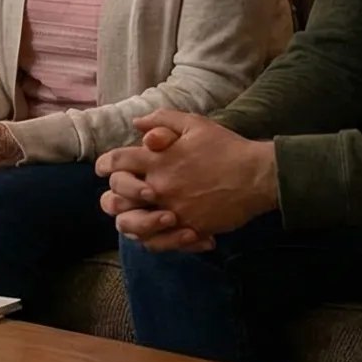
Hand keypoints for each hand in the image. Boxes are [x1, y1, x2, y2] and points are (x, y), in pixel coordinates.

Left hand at [96, 110, 275, 252]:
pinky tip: (154, 231)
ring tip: (133, 215)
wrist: (257, 177)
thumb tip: (137, 123)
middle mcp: (160, 186)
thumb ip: (163, 120)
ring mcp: (173, 210)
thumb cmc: (227, 148)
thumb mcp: (195, 124)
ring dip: (128, 219)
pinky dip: (151, 238)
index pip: (116, 162)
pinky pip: (156, 242)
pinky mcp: (188, 228)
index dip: (104, 164)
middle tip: (118, 193)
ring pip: (130, 224)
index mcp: (158, 159)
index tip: (104, 168)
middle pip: (115, 196)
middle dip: (113, 193)